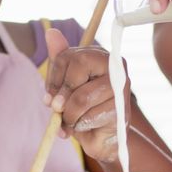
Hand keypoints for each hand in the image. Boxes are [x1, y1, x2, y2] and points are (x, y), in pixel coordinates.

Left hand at [43, 28, 127, 164]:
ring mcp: (121, 89)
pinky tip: (81, 127)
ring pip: (81, 97)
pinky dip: (78, 126)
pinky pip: (89, 117)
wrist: (100, 139)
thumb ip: (59, 60)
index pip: (69, 55)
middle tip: (57, 109)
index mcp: (100, 56)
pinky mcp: (121, 111)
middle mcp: (116, 67)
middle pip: (78, 67)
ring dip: (67, 115)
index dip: (54, 77)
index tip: (50, 94)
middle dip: (61, 94)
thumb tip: (51, 32)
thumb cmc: (82, 108)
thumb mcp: (65, 83)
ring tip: (68, 121)